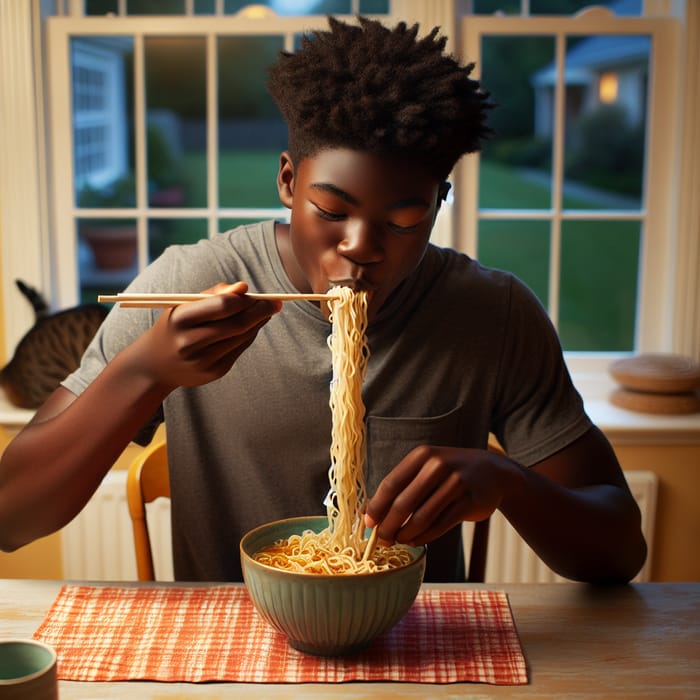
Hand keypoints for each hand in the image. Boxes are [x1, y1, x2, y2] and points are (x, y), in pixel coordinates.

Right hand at [123, 281, 280, 390]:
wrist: (154, 366)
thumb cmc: (174, 326)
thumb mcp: (184, 305)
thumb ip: (213, 294)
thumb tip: (244, 287)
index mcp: (180, 319)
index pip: (222, 306)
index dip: (244, 299)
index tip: (258, 293)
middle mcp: (190, 343)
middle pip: (237, 324)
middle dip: (260, 311)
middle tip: (276, 302)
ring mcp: (203, 361)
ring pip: (242, 337)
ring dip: (258, 323)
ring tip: (266, 311)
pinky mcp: (214, 373)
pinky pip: (240, 350)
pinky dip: (249, 336)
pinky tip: (252, 327)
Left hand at [364, 445, 519, 545]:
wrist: (492, 472)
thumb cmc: (449, 472)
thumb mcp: (426, 468)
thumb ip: (400, 487)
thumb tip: (367, 512)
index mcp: (422, 455)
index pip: (391, 484)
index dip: (376, 506)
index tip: (367, 524)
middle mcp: (438, 465)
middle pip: (404, 503)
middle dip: (388, 525)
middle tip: (381, 540)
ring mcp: (456, 483)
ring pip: (422, 517)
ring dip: (406, 534)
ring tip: (399, 540)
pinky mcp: (469, 502)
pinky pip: (440, 525)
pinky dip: (424, 537)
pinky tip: (416, 540)